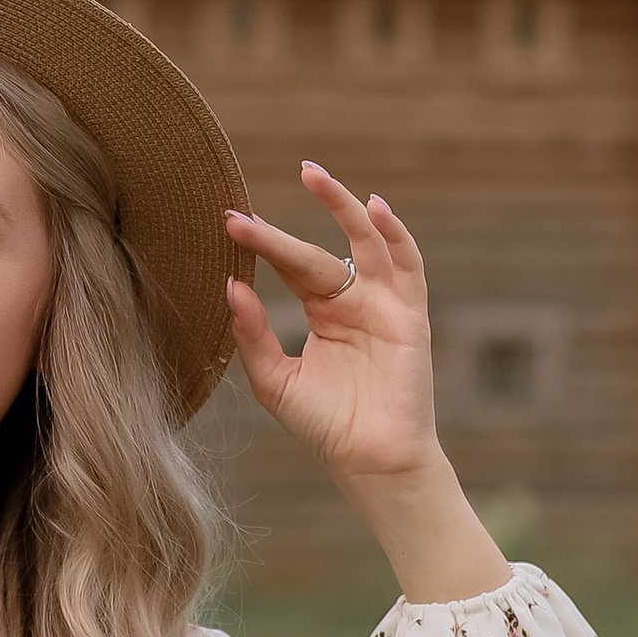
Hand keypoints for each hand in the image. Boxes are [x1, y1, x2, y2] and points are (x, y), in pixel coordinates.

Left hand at [225, 162, 439, 480]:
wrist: (370, 461)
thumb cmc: (326, 425)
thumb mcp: (275, 380)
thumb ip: (253, 334)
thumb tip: (230, 286)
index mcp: (322, 312)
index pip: (288, 266)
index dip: (260, 246)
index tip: (227, 223)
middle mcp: (353, 301)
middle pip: (314, 253)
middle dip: (277, 235)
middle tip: (239, 215)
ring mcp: (383, 304)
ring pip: (365, 242)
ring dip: (343, 206)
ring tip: (312, 174)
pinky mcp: (410, 315)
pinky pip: (408, 265)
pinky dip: (396, 234)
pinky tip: (375, 207)